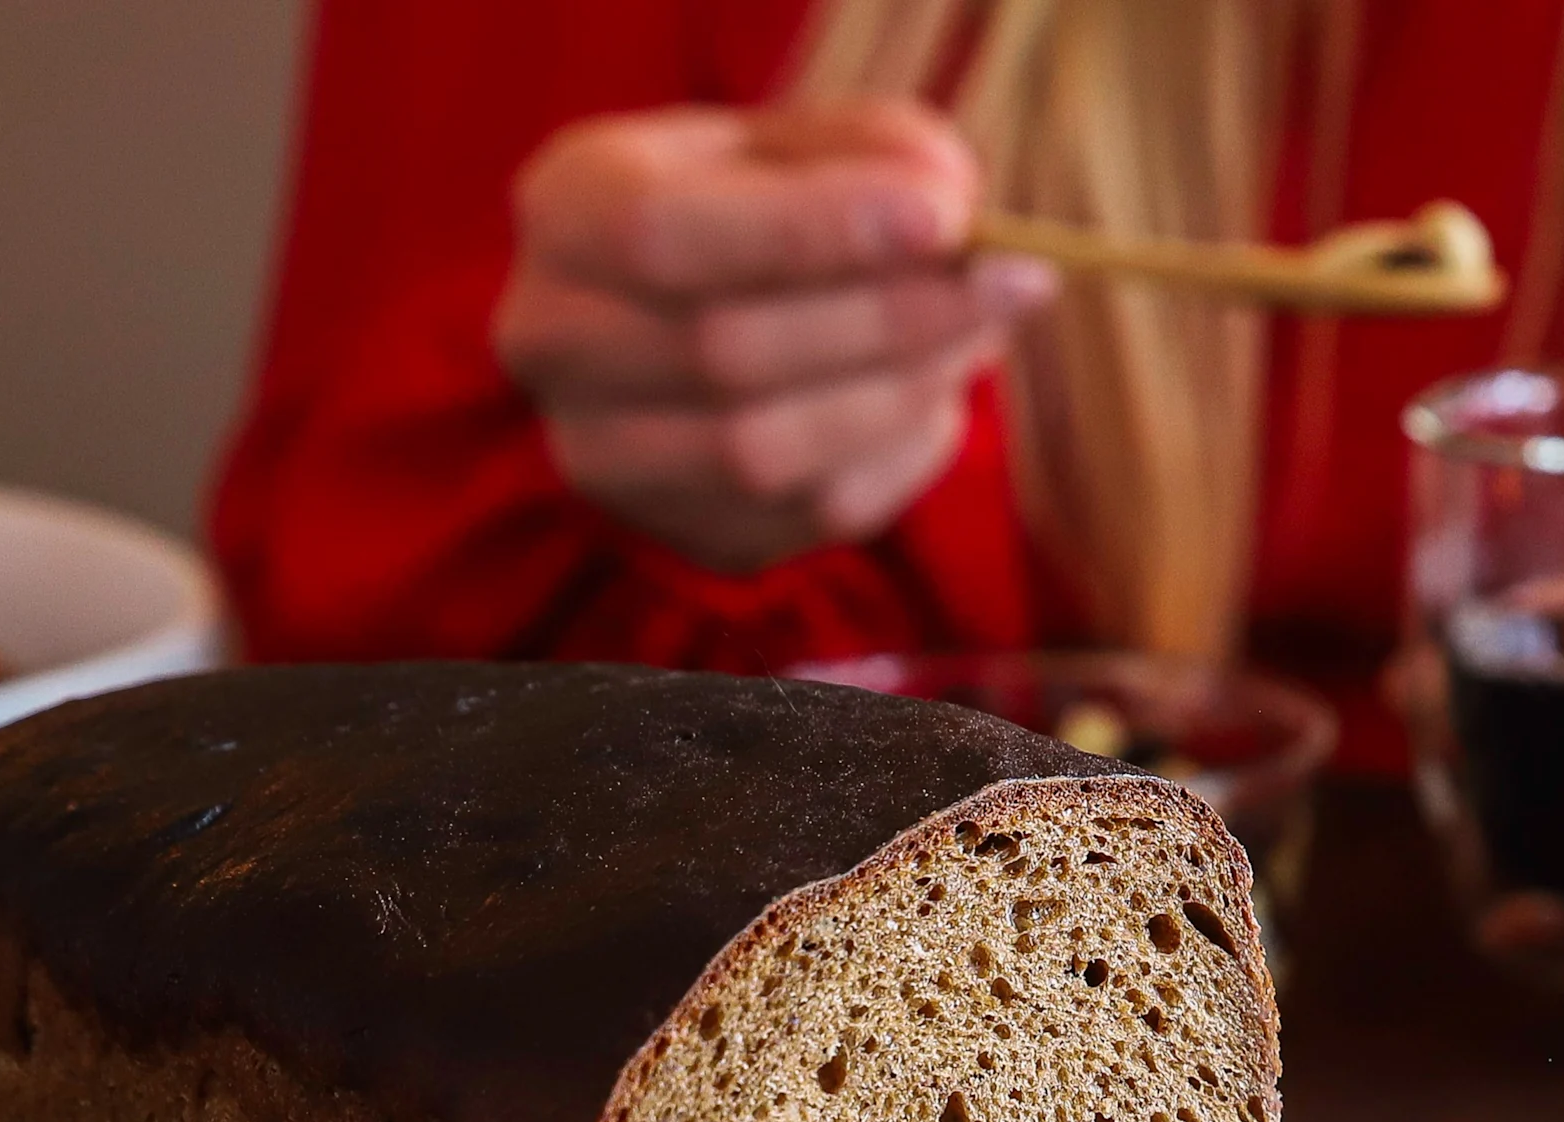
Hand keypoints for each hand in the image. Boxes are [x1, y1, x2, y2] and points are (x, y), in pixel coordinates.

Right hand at [493, 97, 1055, 573]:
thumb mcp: (786, 143)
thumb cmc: (741, 210)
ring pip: (762, 456)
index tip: (943, 221)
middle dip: (885, 319)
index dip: (812, 233)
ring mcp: (608, 460)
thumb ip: (866, 149)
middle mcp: (559, 345)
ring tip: (976, 334)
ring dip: (896, 395)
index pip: (670, 237)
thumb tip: (952, 205)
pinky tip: (931, 399)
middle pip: (724, 355)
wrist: (685, 318)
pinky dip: (895, 458)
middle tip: (1004, 284)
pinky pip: (808, 520)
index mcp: (566, 214)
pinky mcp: (685, 535)